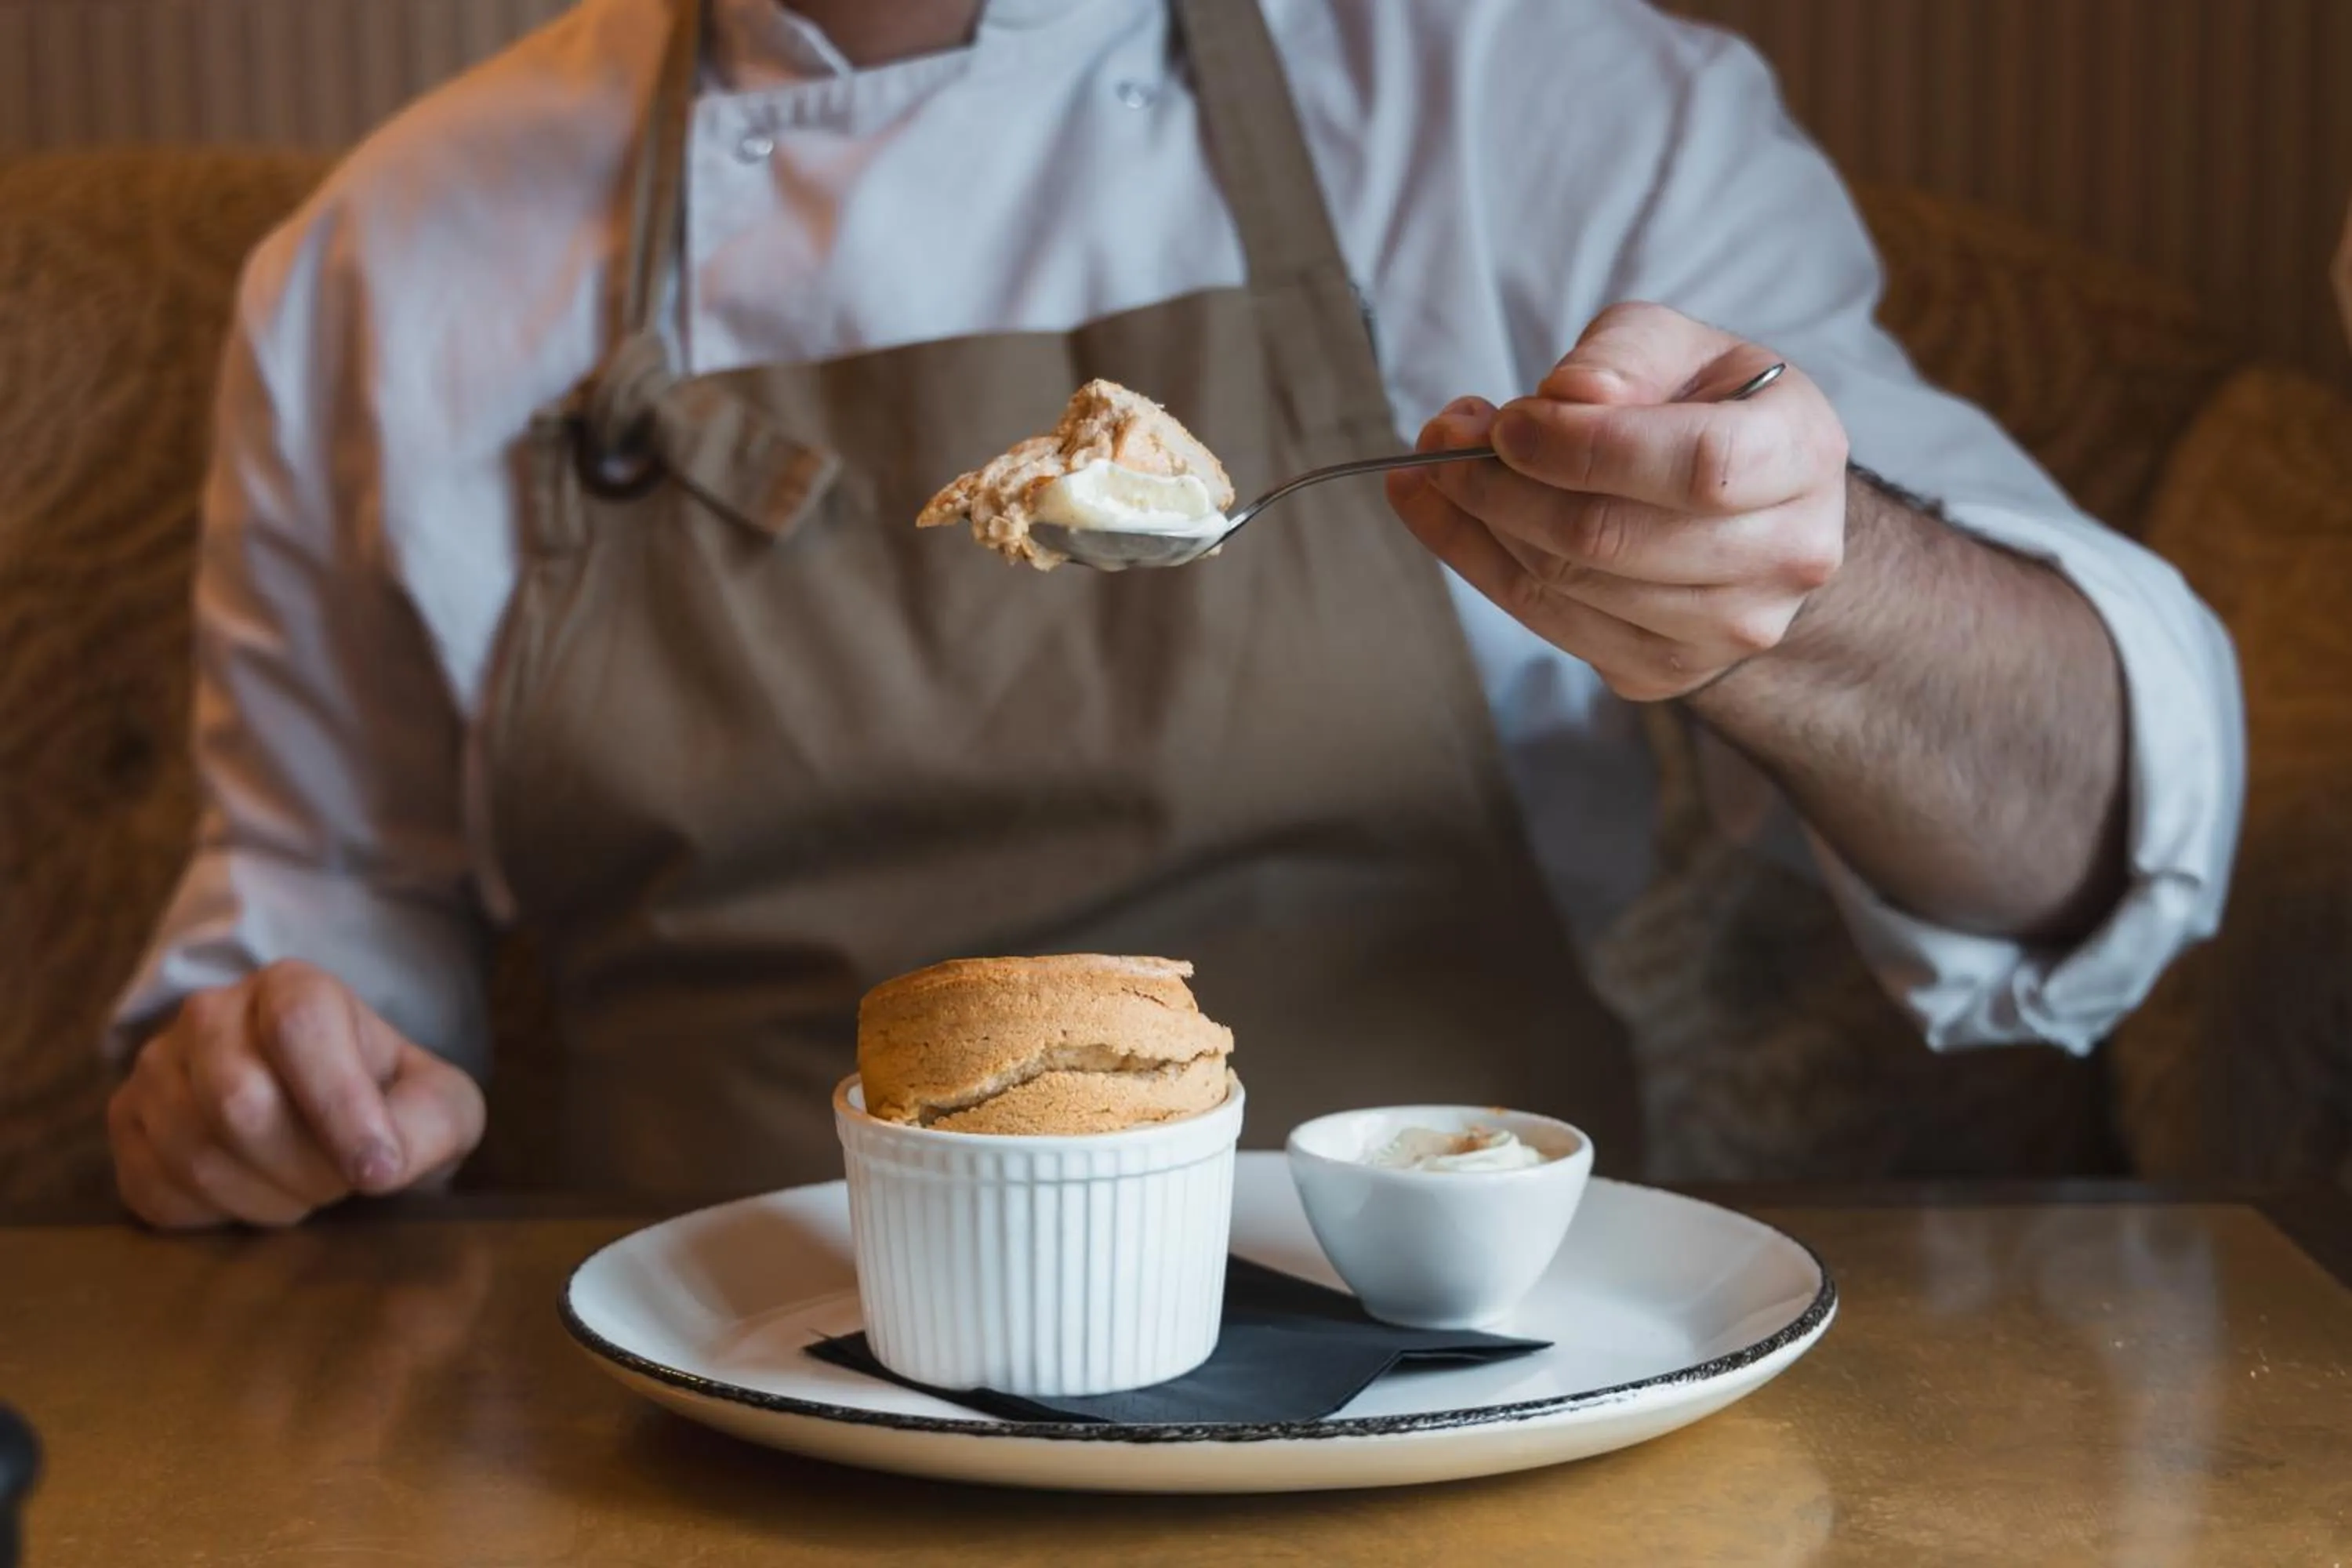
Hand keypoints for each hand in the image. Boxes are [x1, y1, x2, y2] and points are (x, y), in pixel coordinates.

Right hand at [107, 961, 484, 1229]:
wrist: (330, 1127)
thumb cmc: (389, 1108)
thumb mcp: (440, 1106)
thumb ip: (431, 1121)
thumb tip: (382, 1162)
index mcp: (293, 987)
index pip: (300, 1028)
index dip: (340, 1108)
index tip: (379, 1173)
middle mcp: (211, 1013)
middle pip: (241, 1103)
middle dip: (307, 1168)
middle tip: (343, 1183)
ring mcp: (157, 1068)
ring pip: (195, 1154)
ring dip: (267, 1198)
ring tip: (306, 1189)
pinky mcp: (125, 1125)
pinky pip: (156, 1190)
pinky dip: (218, 1216)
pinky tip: (256, 1197)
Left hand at [1386, 302, 1850, 700]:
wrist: (1753, 508)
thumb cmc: (1710, 410)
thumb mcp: (1683, 346)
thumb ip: (1627, 353)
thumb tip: (1566, 395)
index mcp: (1801, 456)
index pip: (1694, 467)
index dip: (1584, 447)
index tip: (1507, 421)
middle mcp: (1783, 557)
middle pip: (1609, 538)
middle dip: (1501, 485)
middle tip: (1443, 438)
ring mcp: (1728, 629)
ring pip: (1565, 586)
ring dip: (1477, 521)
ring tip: (1441, 464)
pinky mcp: (1665, 672)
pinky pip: (1544, 621)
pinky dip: (1474, 563)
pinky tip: (1439, 512)